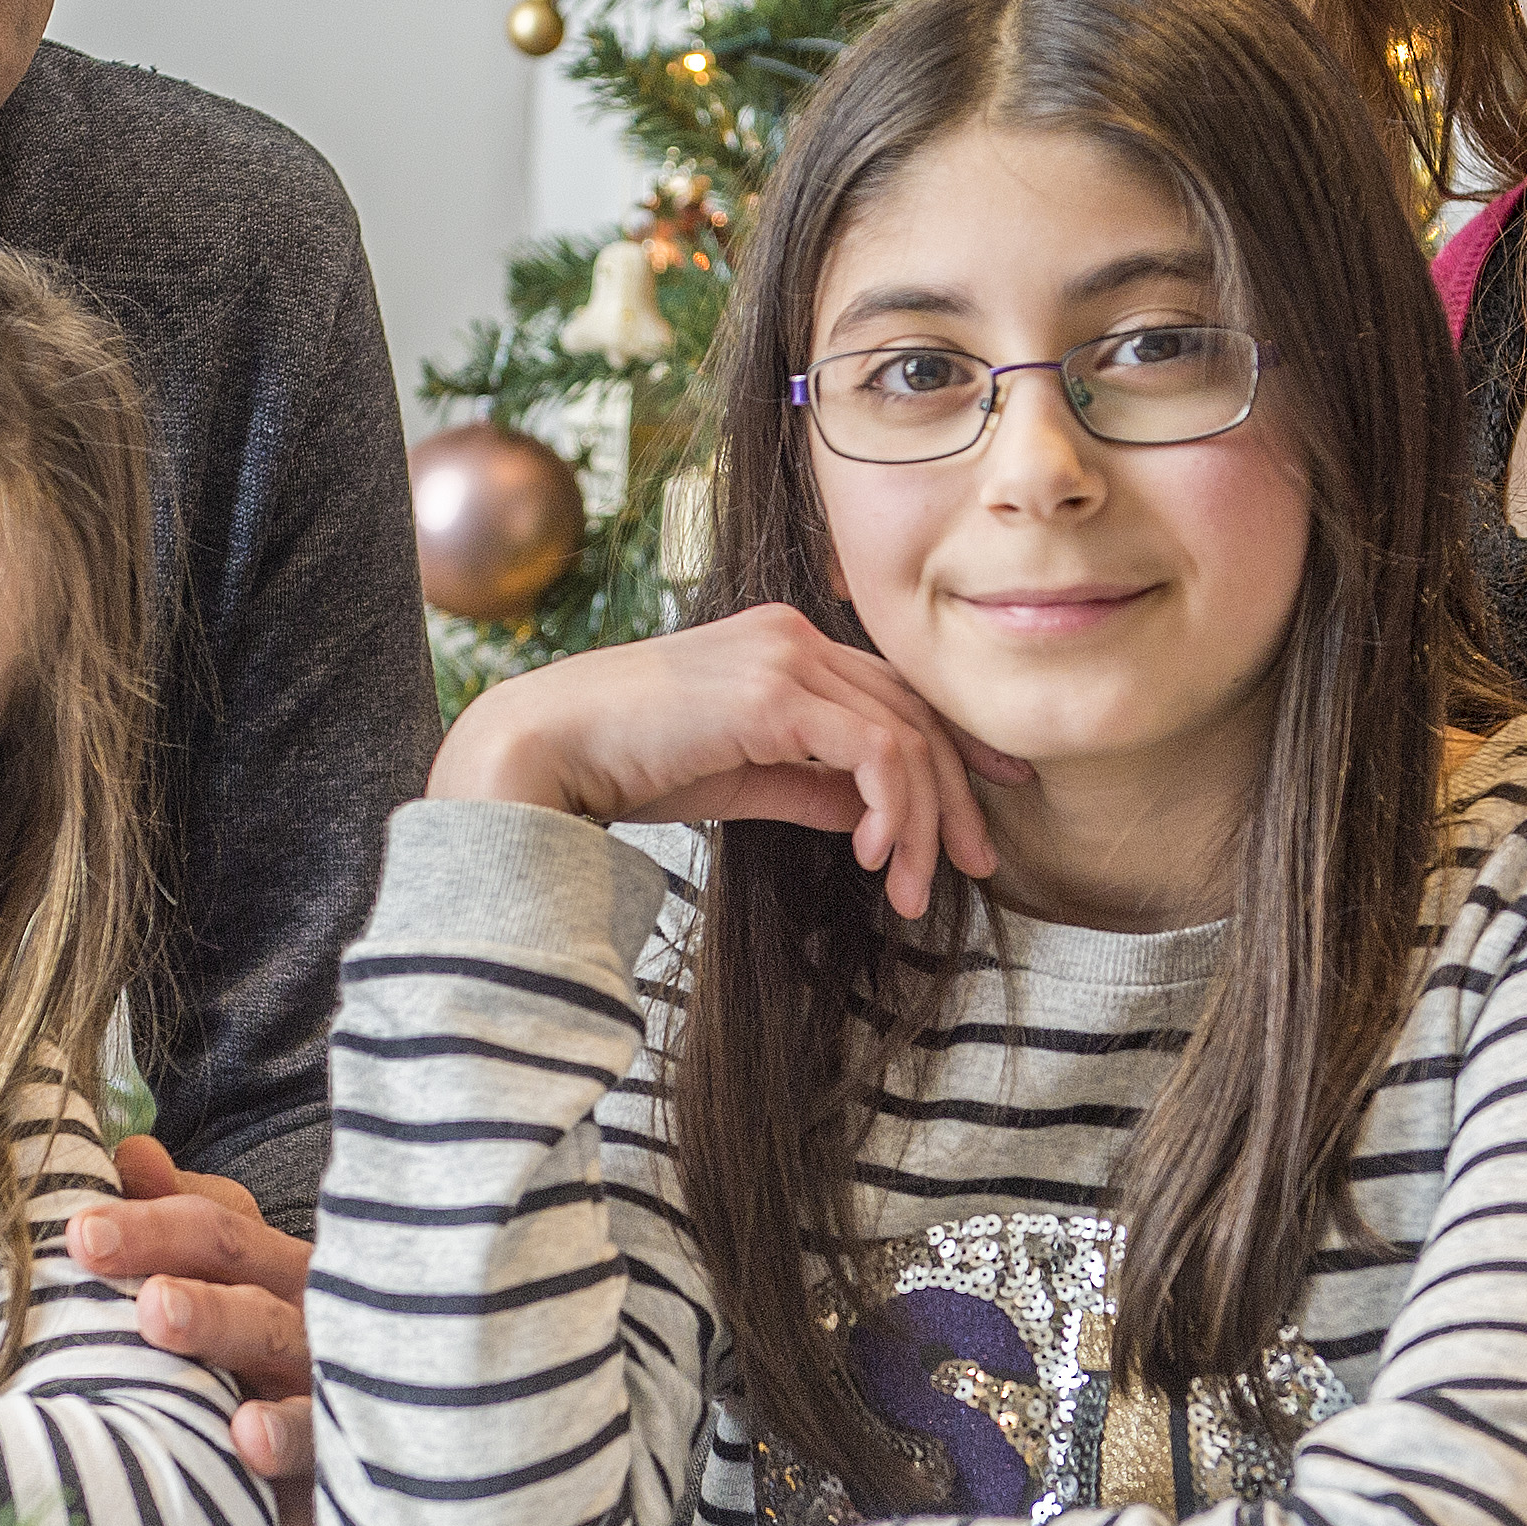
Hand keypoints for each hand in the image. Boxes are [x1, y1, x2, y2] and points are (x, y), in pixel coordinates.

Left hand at [68, 1137, 313, 1513]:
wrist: (327, 1493)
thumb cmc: (253, 1384)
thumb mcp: (220, 1301)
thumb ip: (174, 1226)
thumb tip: (131, 1153)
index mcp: (266, 1264)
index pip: (213, 1215)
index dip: (145, 1210)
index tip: (74, 1221)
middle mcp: (301, 1304)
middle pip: (234, 1254)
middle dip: (158, 1243)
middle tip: (87, 1241)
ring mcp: (326, 1373)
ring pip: (274, 1333)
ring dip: (217, 1318)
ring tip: (156, 1313)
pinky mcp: (341, 1452)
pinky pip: (320, 1439)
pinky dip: (285, 1434)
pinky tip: (245, 1434)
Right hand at [427, 600, 1025, 920]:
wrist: (542, 751)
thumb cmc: (626, 764)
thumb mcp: (739, 777)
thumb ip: (810, 784)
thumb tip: (875, 816)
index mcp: (783, 643)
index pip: (893, 693)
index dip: (952, 750)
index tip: (984, 810)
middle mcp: (793, 634)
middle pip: (913, 710)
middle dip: (958, 794)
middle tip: (983, 864)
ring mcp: (785, 655)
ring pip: (903, 735)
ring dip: (923, 823)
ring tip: (913, 892)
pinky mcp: (773, 691)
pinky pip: (873, 751)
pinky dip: (892, 809)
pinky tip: (876, 858)